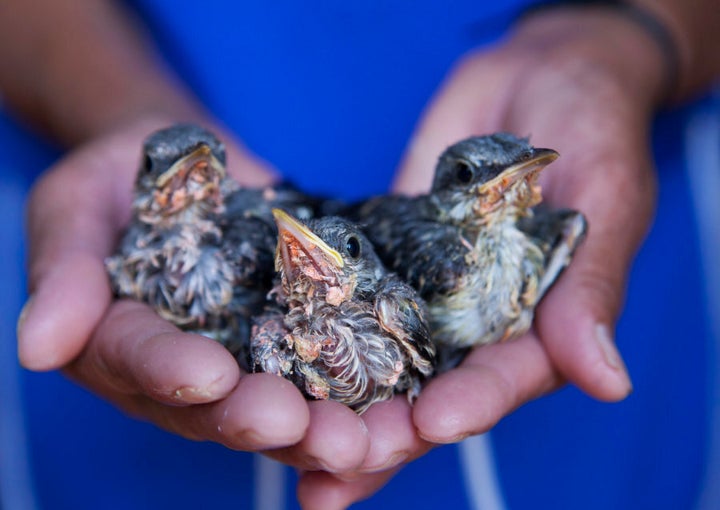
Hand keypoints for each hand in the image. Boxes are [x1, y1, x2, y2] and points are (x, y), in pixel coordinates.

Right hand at [16, 115, 373, 470]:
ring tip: (366, 443)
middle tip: (311, 432)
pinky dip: (359, 397)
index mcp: (117, 342)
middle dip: (261, 420)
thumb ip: (63, 269)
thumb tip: (38, 345)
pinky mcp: (293, 341)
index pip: (137, 361)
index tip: (208, 376)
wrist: (192, 165)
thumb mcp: (76, 202)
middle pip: (215, 408)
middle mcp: (180, 370)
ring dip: (321, 429)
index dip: (170, 372)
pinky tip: (398, 414)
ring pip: (277, 408)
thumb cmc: (122, 176)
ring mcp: (241, 361)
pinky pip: (324, 375)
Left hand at [296, 7, 663, 507]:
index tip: (430, 423)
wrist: (538, 76)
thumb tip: (608, 380)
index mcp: (535, 327)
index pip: (502, 381)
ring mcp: (423, 295)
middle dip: (384, 433)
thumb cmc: (591, 126)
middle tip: (331, 465)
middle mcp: (474, 325)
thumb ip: (591, 286)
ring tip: (283, 439)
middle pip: (428, 395)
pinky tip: (267, 355)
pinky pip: (343, 299)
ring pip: (377, 363)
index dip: (469, 406)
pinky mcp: (381, 260)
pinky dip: (310, 328)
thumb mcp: (606, 198)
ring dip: (335, 406)